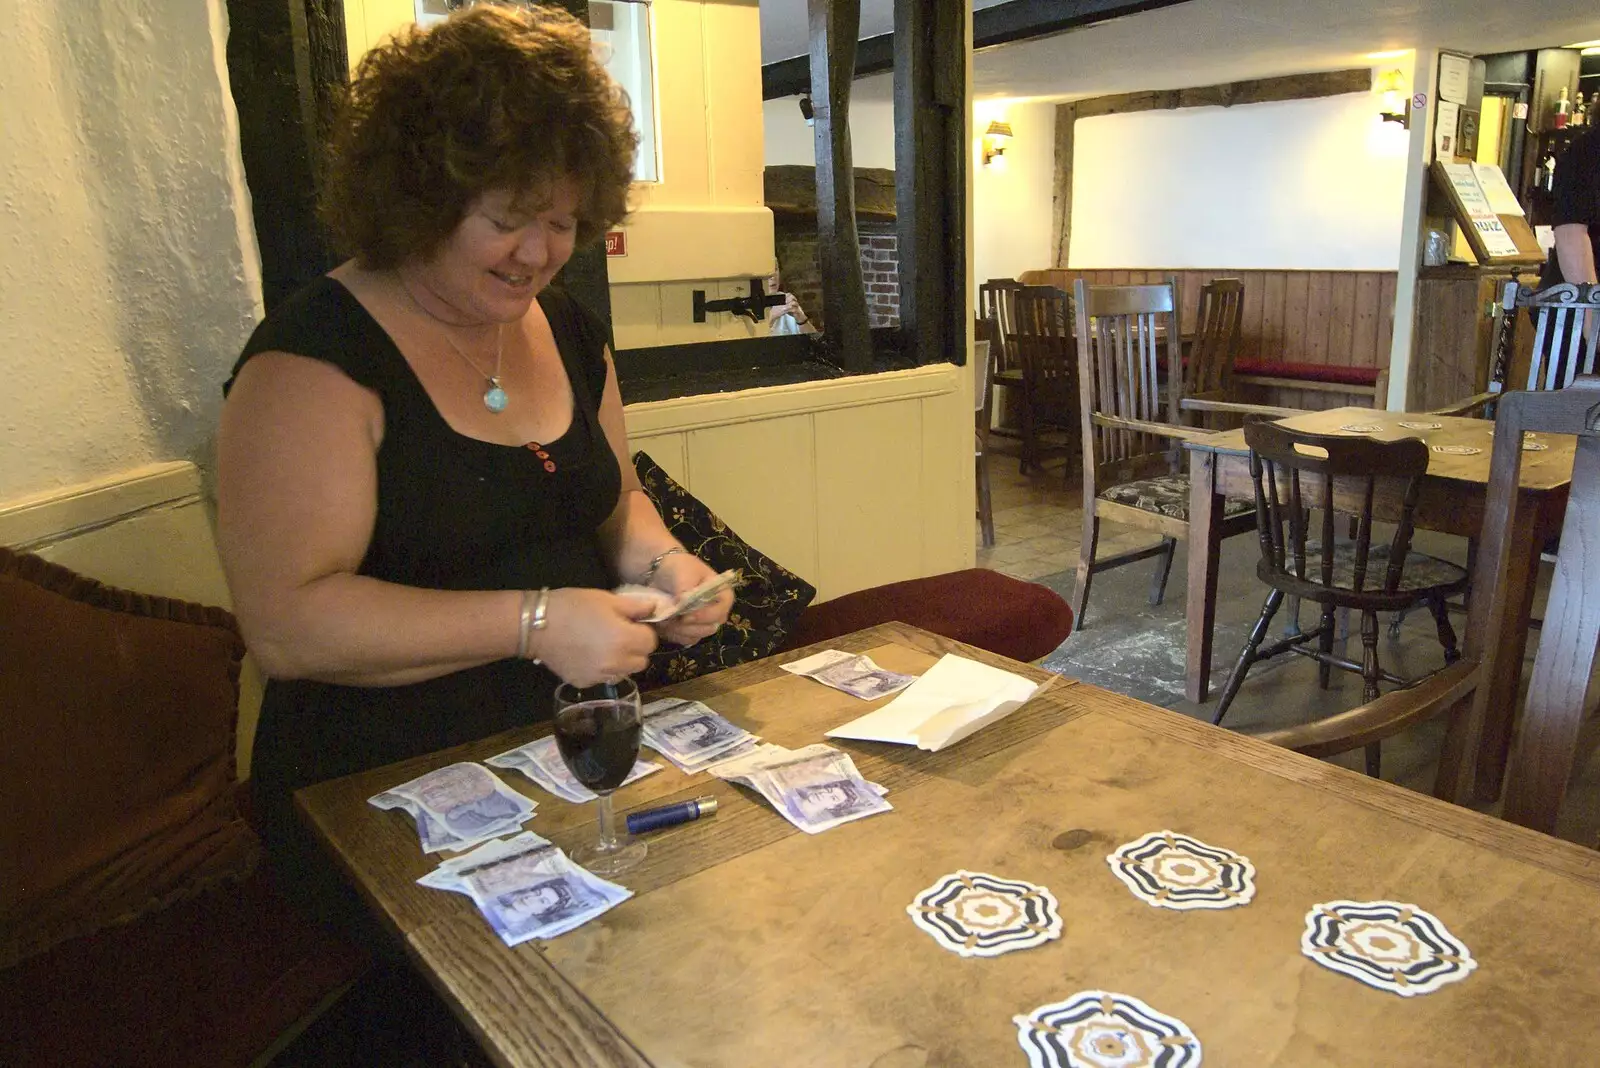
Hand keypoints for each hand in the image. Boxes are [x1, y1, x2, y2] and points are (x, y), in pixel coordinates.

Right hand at [532, 588, 658, 685]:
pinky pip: (603, 678)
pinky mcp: (585, 683)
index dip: (643, 631)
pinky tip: (587, 655)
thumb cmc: (573, 606)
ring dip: (620, 661)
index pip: (651, 642)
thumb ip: (636, 607)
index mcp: (626, 640)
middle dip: (635, 649)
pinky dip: (601, 670)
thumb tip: (654, 610)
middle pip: (641, 661)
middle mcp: (617, 663)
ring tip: (602, 645)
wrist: (536, 625)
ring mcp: (600, 676)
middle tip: (618, 634)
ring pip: (624, 672)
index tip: (630, 624)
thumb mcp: (607, 599)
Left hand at [651, 551, 733, 646]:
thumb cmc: (678, 567)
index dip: (705, 616)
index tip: (686, 616)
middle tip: (672, 619)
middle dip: (689, 626)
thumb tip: (683, 604)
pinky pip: (685, 639)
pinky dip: (674, 634)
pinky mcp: (690, 630)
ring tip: (665, 619)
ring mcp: (703, 622)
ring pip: (697, 636)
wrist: (660, 571)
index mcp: (722, 594)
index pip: (721, 611)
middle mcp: (716, 611)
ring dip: (679, 630)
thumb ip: (686, 588)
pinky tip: (664, 624)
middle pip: (710, 627)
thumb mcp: (684, 572)